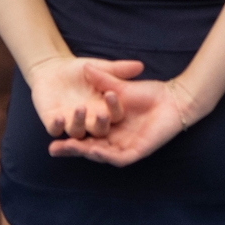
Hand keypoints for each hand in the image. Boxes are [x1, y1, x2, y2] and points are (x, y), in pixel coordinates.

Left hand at [24, 54, 144, 141]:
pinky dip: (57, 126)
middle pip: (98, 130)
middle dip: (101, 124)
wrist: (53, 69)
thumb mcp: (100, 67)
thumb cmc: (79, 70)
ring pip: (77, 131)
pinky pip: (55, 129)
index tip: (115, 102)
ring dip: (79, 123)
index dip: (115, 111)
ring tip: (80, 109)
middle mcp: (88, 121)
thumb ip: (118, 69)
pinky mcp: (53, 123)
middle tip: (103, 115)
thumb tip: (140, 66)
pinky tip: (59, 118)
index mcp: (103, 110)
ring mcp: (71, 123)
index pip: (113, 116)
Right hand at [45, 76, 204, 166]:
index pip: (84, 134)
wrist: (174, 99)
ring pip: (100, 154)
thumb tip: (84, 66)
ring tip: (68, 148)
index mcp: (109, 128)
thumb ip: (102, 80)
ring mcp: (125, 148)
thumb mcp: (120, 87)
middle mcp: (114, 140)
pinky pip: (118, 157)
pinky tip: (93, 149)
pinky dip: (105, 154)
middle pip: (87, 148)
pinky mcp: (137, 152)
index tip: (51, 132)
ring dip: (84, 152)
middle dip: (71, 148)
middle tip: (52, 148)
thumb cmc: (150, 93)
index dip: (68, 134)